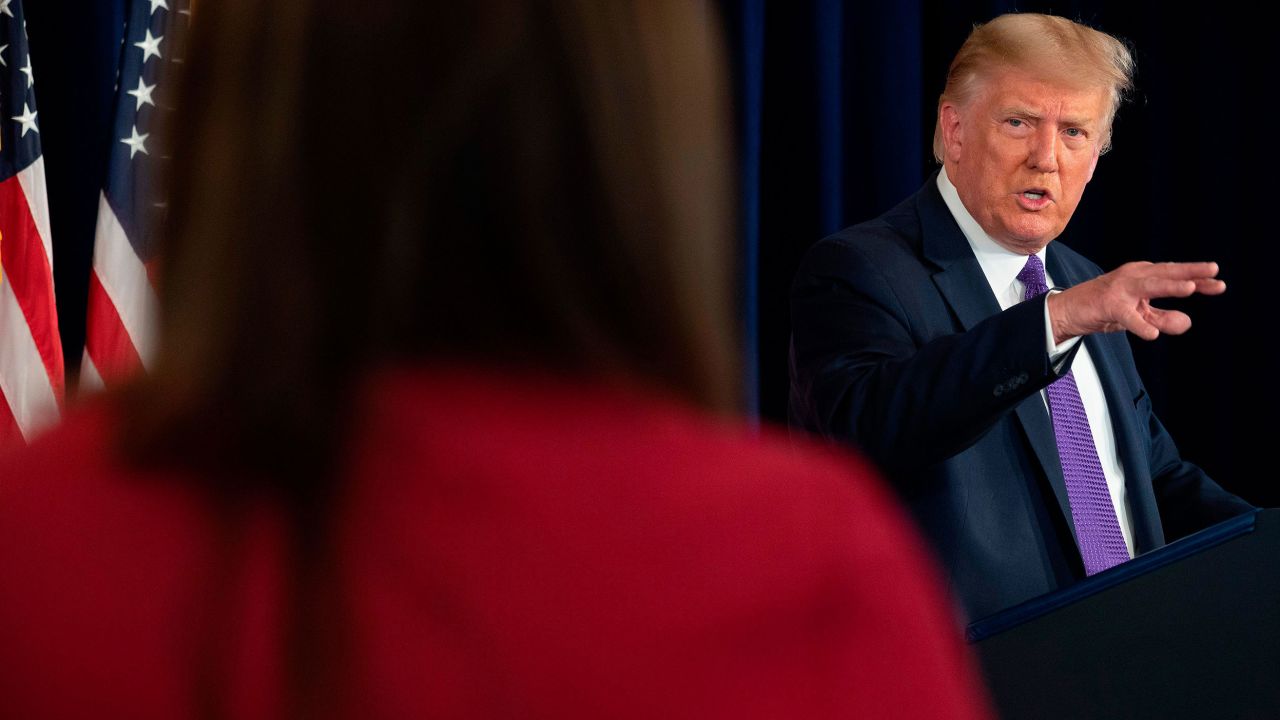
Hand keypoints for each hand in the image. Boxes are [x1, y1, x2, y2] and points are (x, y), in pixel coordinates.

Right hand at [1046, 261, 1225, 342]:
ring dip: (1169, 286)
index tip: (1219, 283)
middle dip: (1190, 271)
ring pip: (1148, 286)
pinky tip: (1152, 335)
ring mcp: (1120, 289)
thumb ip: (1162, 318)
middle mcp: (1133, 277)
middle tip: (1213, 271)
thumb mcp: (1138, 315)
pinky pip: (1126, 316)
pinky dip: (1139, 325)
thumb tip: (1187, 322)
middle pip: (1165, 272)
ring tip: (1190, 288)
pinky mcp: (1107, 305)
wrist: (1066, 312)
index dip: (1198, 278)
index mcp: (1142, 275)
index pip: (1174, 274)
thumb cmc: (1103, 309)